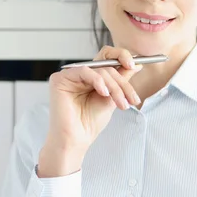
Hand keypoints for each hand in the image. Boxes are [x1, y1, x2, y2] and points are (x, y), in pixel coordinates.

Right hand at [38, 45, 142, 176]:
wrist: (77, 140)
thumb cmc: (90, 122)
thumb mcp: (113, 97)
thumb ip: (122, 80)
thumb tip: (136, 64)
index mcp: (92, 76)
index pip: (107, 56)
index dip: (122, 56)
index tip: (135, 65)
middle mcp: (80, 73)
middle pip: (107, 66)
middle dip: (123, 84)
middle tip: (132, 99)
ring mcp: (69, 75)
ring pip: (100, 71)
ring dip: (115, 88)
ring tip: (121, 104)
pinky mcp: (60, 79)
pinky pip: (85, 72)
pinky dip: (98, 82)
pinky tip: (104, 94)